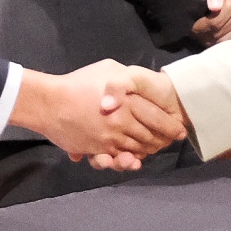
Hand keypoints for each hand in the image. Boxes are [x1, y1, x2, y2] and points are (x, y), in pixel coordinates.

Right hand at [10, 60, 185, 169]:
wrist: (50, 104)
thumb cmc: (79, 83)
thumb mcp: (108, 69)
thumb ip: (127, 79)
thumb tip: (136, 87)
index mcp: (128, 101)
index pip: (158, 118)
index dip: (171, 127)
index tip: (180, 131)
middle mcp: (123, 122)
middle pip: (150, 137)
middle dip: (163, 142)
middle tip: (170, 142)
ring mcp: (111, 138)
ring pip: (137, 150)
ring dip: (147, 152)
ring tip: (153, 150)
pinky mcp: (98, 150)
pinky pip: (118, 159)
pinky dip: (128, 160)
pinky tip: (132, 159)